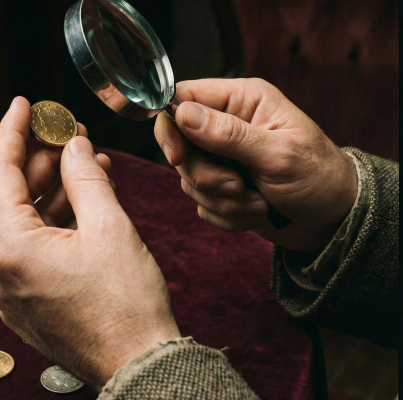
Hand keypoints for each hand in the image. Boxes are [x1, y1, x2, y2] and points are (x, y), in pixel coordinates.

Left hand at [0, 97, 180, 390]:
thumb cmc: (127, 306)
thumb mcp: (109, 228)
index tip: (23, 105)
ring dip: (52, 191)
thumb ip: (84, 177)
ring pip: (25, 223)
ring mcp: (12, 290)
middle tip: (67, 134)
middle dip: (40, 161)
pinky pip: (34, 248)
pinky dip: (55, 222)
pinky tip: (82, 201)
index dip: (12, 132)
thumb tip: (74, 146)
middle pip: (11, 197)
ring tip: (85, 162)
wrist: (139, 365)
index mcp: (10, 250)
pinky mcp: (28, 301)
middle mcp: (0, 271)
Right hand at [155, 78, 357, 252]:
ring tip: (258, 202)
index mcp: (243, 101)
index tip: (178, 157)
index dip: (171, 126)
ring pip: (189, 180)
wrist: (333, 220)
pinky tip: (255, 212)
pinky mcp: (221, 188)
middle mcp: (227, 125)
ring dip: (222, 200)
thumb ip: (228, 134)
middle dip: (206, 176)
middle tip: (238, 187)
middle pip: (180, 146)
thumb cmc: (319, 177)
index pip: (183, 98)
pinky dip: (227, 215)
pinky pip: (201, 204)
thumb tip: (182, 113)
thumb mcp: (278, 154)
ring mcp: (222, 159)